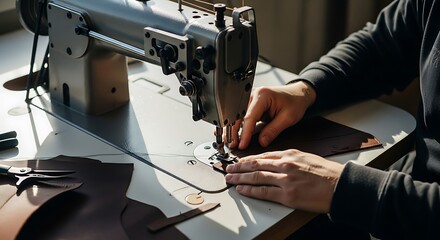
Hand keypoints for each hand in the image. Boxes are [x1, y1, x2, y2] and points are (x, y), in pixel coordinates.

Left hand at [224, 149, 343, 212]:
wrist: (341, 186)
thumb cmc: (327, 174)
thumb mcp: (307, 158)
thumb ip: (290, 158)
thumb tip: (275, 162)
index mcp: (290, 154)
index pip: (262, 156)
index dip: (248, 158)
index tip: (239, 161)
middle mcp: (285, 165)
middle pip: (255, 165)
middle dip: (239, 167)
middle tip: (229, 168)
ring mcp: (285, 180)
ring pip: (256, 177)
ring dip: (240, 178)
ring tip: (230, 179)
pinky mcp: (287, 195)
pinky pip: (263, 192)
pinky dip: (250, 191)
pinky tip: (242, 189)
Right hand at [229, 81, 315, 149]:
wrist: (298, 94)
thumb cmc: (295, 103)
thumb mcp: (288, 118)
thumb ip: (273, 130)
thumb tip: (261, 142)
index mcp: (263, 95)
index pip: (249, 117)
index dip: (245, 132)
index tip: (242, 144)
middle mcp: (253, 94)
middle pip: (239, 115)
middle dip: (234, 131)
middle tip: (233, 145)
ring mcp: (250, 98)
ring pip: (237, 115)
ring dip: (233, 129)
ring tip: (232, 142)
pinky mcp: (250, 103)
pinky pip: (241, 115)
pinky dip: (237, 125)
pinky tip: (233, 134)